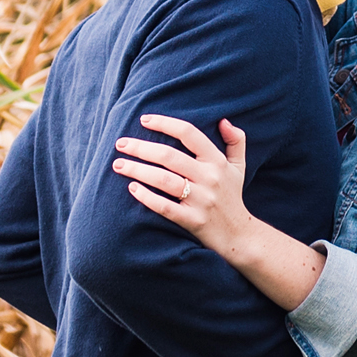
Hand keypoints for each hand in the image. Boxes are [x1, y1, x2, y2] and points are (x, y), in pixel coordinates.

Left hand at [113, 114, 250, 255]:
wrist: (239, 235)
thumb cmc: (232, 197)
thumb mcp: (239, 167)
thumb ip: (236, 141)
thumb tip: (224, 121)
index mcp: (217, 162)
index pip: (189, 134)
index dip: (165, 124)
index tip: (144, 120)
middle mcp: (210, 178)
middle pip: (169, 156)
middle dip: (141, 148)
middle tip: (120, 144)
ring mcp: (201, 200)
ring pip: (164, 180)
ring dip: (137, 170)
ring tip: (118, 165)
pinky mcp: (192, 220)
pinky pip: (165, 207)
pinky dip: (147, 197)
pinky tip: (132, 188)